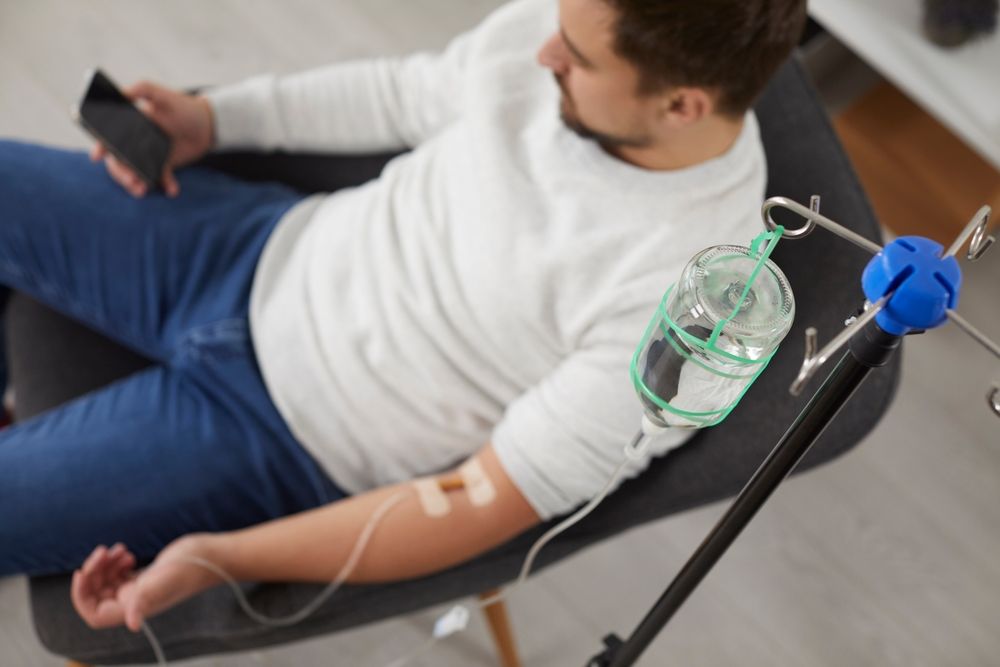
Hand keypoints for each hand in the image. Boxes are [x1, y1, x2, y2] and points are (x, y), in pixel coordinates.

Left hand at [71, 535, 222, 631]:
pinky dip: (116, 563)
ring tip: (119, 549)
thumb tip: (133, 624)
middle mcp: (134, 603)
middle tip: (103, 551)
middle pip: (97, 596)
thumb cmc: (191, 566)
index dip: (81, 596)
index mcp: (134, 608)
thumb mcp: (165, 579)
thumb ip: (146, 599)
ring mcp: (140, 590)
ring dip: (105, 565)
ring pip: (106, 584)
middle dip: (94, 573)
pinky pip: (119, 575)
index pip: (94, 614)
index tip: (82, 572)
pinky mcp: (146, 578)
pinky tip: (126, 552)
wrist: (213, 554)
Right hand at [90, 80, 214, 198]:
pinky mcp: (164, 166)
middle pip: (118, 161)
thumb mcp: (163, 94)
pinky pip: (160, 179)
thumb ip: (142, 89)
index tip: (98, 156)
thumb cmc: (183, 106)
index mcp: (129, 125)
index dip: (101, 146)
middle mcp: (135, 142)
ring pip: (134, 173)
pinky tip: (172, 190)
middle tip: (131, 180)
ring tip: (142, 190)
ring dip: (135, 184)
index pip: (109, 138)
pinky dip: (165, 185)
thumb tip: (122, 93)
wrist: (208, 124)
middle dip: (120, 173)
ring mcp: (148, 156)